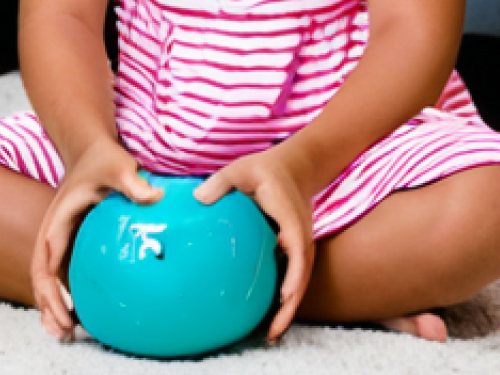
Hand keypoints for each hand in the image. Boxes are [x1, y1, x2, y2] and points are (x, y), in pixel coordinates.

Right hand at [30, 138, 163, 341]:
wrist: (92, 147)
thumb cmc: (104, 157)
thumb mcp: (119, 165)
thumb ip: (133, 182)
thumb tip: (155, 198)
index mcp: (58, 217)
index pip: (47, 259)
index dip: (51, 289)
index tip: (65, 312)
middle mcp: (53, 230)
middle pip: (40, 275)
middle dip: (48, 305)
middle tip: (64, 333)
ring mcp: (59, 236)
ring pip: (47, 277)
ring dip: (51, 304)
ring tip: (66, 333)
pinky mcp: (69, 240)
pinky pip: (60, 271)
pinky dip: (62, 293)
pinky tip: (76, 313)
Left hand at [193, 145, 314, 344]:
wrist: (296, 166)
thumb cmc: (265, 169)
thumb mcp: (241, 170)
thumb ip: (220, 183)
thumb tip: (197, 199)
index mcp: (289, 219)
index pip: (298, 250)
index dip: (294, 275)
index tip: (283, 295)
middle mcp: (301, 236)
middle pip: (302, 276)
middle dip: (290, 306)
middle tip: (271, 332)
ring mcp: (302, 244)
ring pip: (300, 281)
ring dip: (288, 308)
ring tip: (270, 333)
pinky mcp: (297, 248)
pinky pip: (295, 276)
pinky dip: (286, 296)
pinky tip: (271, 313)